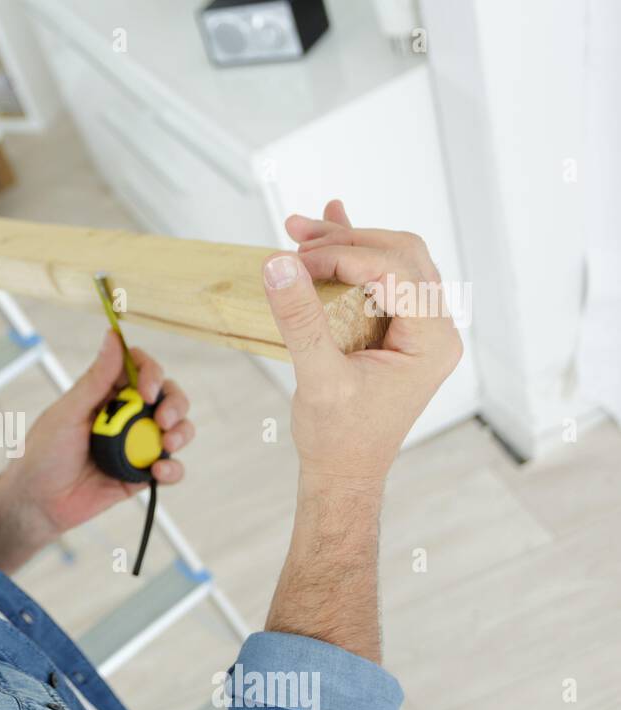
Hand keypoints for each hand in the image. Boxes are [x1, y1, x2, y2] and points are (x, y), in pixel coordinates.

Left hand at [1, 329, 193, 536]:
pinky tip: (158, 471)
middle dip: (174, 403)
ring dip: (182, 432)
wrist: (37, 503)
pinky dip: (173, 468)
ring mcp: (136, 445)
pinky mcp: (140, 474)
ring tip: (168, 443)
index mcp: (105, 394)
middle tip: (163, 419)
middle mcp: (125, 415)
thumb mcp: (68, 413)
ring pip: (177, 428)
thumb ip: (96, 378)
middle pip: (167, 396)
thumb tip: (114, 337)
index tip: (147, 390)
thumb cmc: (42, 454)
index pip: (140, 368)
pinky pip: (171, 468)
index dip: (151, 372)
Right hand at [262, 199, 462, 490]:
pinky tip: (329, 231)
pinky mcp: (399, 330)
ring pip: (392, 259)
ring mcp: (420, 328)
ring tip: (299, 234)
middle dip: (345, 240)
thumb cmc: (337, 438)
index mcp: (431, 342)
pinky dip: (353, 257)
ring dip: (346, 244)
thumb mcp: (317, 378)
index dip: (343, 255)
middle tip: (295, 236)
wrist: (343, 472)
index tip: (296, 261)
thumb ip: (301, 320)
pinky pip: (383, 278)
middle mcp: (436, 329)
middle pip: (399, 254)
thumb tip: (279, 265)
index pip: (394, 270)